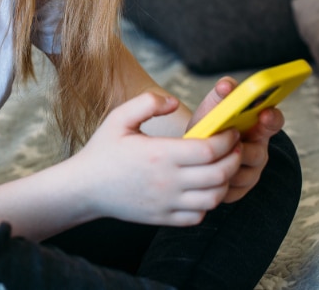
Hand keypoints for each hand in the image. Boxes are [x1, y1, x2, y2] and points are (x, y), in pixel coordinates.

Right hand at [68, 91, 241, 226]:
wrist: (84, 188)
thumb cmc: (103, 150)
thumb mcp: (119, 117)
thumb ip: (147, 102)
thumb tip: (174, 101)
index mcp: (160, 153)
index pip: (209, 149)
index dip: (227, 139)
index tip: (230, 131)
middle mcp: (167, 181)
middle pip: (219, 174)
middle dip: (234, 159)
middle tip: (234, 147)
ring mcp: (167, 202)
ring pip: (213, 198)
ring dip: (224, 183)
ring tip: (221, 168)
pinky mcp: (163, 218)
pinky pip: (198, 216)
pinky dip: (207, 203)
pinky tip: (201, 188)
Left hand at [188, 77, 285, 202]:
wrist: (193, 152)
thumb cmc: (207, 126)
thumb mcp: (212, 109)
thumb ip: (221, 96)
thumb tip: (226, 86)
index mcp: (257, 126)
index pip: (274, 121)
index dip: (272, 118)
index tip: (264, 113)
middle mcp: (259, 149)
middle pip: (258, 153)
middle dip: (243, 149)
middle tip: (230, 144)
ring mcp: (251, 171)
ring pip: (243, 174)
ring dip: (225, 166)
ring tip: (209, 158)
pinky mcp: (240, 190)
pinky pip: (232, 190)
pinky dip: (217, 182)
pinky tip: (206, 173)